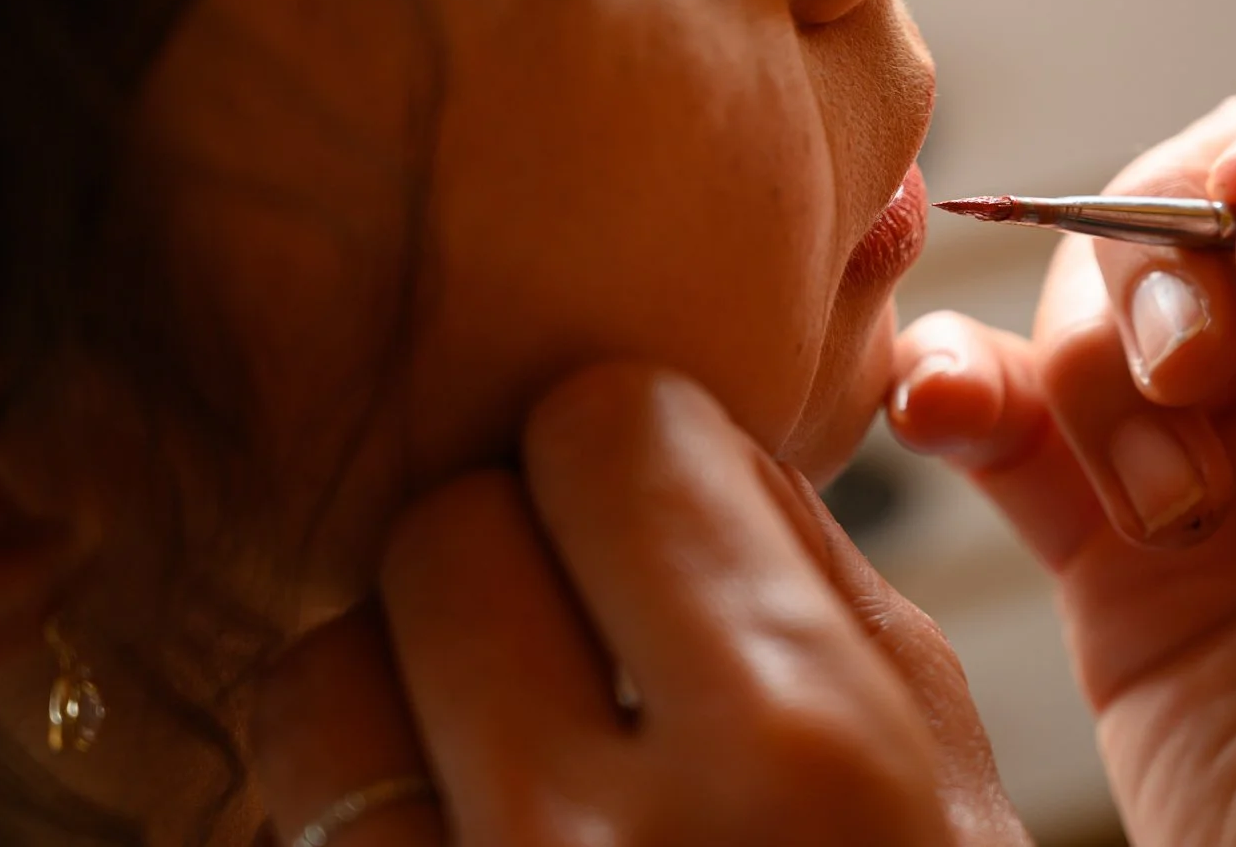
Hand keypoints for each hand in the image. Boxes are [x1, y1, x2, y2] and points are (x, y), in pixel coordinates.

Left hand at [253, 363, 1028, 845]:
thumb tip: (671, 434)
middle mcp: (600, 839)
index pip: (604, 430)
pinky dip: (374, 799)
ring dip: (405, 676)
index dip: (634, 451)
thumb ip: (807, 564)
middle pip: (447, 533)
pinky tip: (473, 828)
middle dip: (519, 548)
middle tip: (586, 622)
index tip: (655, 501)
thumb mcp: (935, 750)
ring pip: (320, 677)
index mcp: (791, 738)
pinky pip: (301, 824)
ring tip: (503, 732)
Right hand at [892, 23, 1235, 845]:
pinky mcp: (1110, 535)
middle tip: (1200, 380)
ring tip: (1168, 507)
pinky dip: (957, 387)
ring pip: (1109, 293)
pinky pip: (1008, 413)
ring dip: (1101, 365)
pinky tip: (949, 412)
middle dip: (1180, 255)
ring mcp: (1225, 446)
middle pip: (1224, 187)